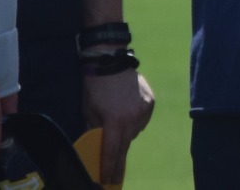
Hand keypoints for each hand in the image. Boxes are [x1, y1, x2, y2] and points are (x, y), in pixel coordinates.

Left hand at [83, 68, 156, 184]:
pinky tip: (127, 113)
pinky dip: (135, 121)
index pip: (112, 151)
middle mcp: (132, 118)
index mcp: (115, 121)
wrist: (111, 61)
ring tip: (118, 125)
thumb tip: (97, 146)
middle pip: (126, 145)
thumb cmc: (95, 87)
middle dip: (119, 159)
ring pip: (135, 132)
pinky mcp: (150, 102)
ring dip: (127, 134)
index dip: (110, 168)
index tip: (108, 180)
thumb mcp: (89, 112)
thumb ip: (95, 131)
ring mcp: (144, 109)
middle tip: (114, 173)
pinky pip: (142, 120)